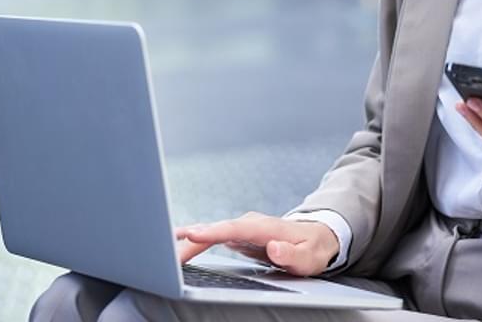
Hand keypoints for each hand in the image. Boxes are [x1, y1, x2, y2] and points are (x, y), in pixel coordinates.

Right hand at [175, 212, 339, 276]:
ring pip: (211, 233)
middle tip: (168, 252)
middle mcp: (251, 224)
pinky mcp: (237, 235)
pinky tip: (177, 245)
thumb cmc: (313, 249)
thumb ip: (292, 254)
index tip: (192, 233)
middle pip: (217, 230)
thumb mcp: (310, 256)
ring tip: (165, 250)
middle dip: (192, 239)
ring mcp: (243, 227)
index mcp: (267, 228)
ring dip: (189, 241)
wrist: (316, 238)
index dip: (214, 231)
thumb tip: (273, 247)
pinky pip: (212, 237)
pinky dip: (195, 241)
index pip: (236, 229)